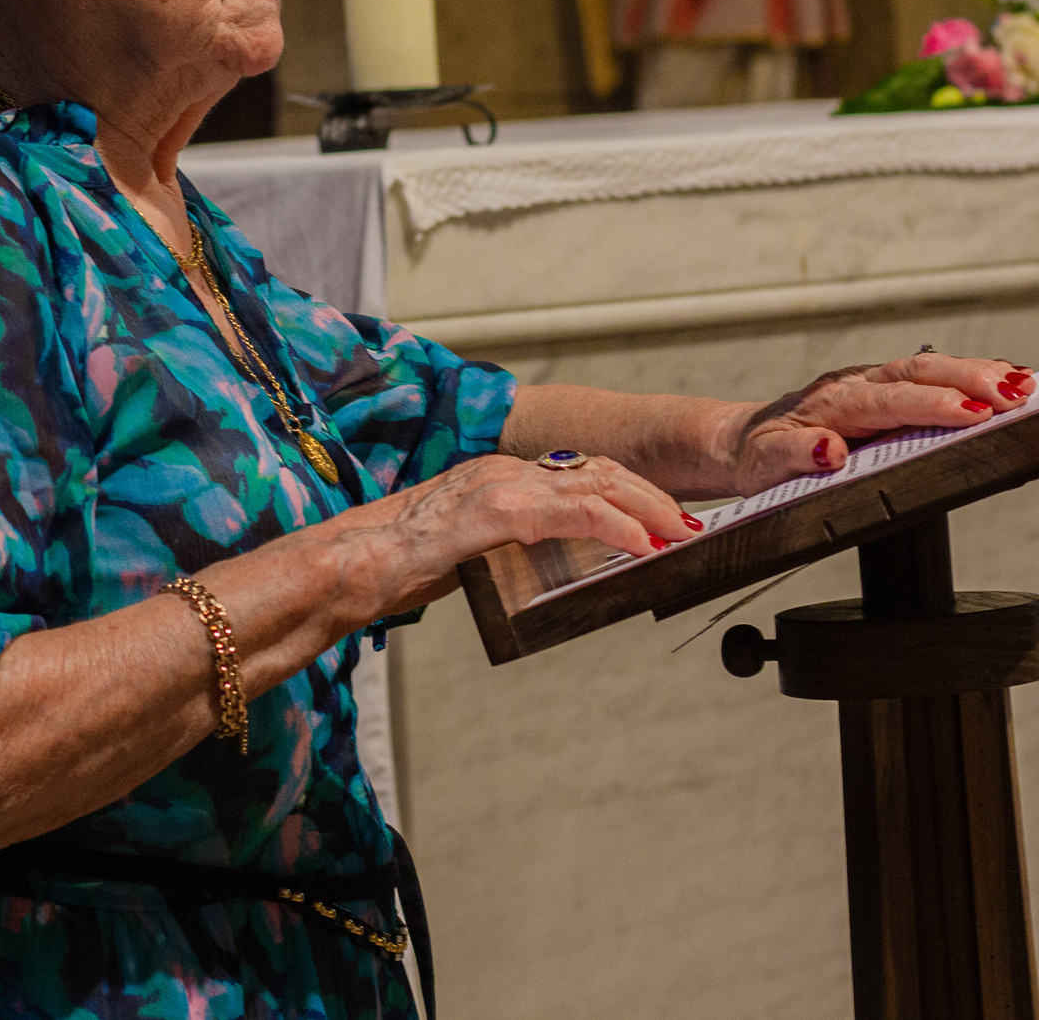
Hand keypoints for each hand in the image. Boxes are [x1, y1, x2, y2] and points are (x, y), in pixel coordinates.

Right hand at [328, 451, 704, 620]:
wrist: (349, 564)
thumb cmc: (397, 566)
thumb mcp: (468, 549)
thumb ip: (508, 546)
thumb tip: (554, 567)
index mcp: (499, 476)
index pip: (580, 472)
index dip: (629, 491)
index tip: (664, 516)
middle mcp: (504, 470)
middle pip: (599, 471)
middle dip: (652, 497)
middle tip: (689, 525)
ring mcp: (499, 486)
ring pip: (594, 486)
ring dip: (647, 510)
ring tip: (680, 534)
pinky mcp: (493, 512)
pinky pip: (570, 514)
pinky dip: (614, 527)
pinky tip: (641, 546)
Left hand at [721, 352, 1033, 494]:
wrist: (745, 441)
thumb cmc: (759, 456)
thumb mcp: (764, 465)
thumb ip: (795, 457)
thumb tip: (830, 451)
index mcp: (832, 402)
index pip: (889, 401)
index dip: (932, 406)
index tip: (972, 413)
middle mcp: (857, 384)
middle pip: (920, 373)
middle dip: (970, 381)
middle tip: (1016, 395)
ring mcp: (874, 383)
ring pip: (932, 369)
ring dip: (978, 373)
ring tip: (1027, 385)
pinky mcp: (887, 391)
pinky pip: (933, 377)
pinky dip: (971, 376)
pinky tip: (1008, 380)